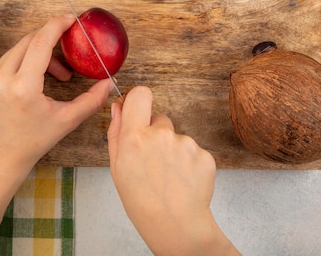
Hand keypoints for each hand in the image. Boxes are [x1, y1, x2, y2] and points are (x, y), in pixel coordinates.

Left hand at [0, 14, 112, 172]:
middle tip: (68, 49)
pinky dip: (24, 62)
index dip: (57, 25)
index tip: (71, 20)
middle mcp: (2, 79)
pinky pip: (7, 61)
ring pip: (18, 49)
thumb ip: (91, 100)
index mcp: (23, 88)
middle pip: (30, 41)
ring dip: (38, 53)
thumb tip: (109, 83)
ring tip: (55, 74)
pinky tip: (35, 79)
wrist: (0, 157)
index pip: (41, 42)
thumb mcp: (66, 121)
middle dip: (51, 40)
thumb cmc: (33, 141)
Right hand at [107, 86, 239, 255]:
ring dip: (173, 151)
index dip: (139, 100)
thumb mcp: (117, 167)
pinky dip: (189, 163)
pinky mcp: (204, 155)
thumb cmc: (141, 201)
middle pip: (160, 119)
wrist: (175, 226)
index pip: (141, 95)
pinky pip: (194, 150)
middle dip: (156, 134)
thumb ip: (116, 132)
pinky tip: (182, 181)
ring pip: (177, 137)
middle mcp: (161, 135)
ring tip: (169, 177)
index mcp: (135, 137)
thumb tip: (118, 107)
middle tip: (153, 162)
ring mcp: (186, 144)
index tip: (139, 111)